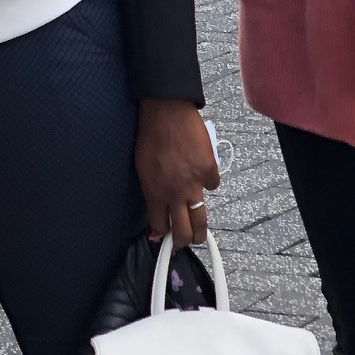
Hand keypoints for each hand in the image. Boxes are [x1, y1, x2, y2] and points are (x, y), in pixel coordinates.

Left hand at [136, 98, 218, 246]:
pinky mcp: (209, 170)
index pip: (159, 225)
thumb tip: (157, 206)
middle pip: (183, 231)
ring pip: (201, 218)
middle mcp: (174, 192)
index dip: (163, 234)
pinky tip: (202, 174)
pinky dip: (208, 181)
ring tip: (200, 234)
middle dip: (185, 242)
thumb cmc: (150, 136)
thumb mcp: (142, 166)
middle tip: (186, 243)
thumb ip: (150, 189)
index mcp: (154, 191)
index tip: (166, 238)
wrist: (166, 111)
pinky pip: (212, 184)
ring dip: (201, 230)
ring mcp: (193, 183)